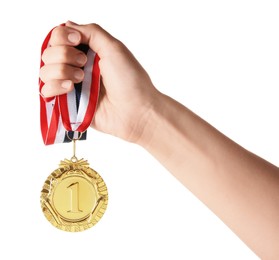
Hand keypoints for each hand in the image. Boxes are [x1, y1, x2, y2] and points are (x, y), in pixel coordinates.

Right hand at [39, 21, 159, 142]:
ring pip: (45, 71)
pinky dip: (54, 87)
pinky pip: (46, 91)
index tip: (77, 42)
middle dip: (63, 55)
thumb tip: (68, 25)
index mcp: (88, 52)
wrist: (136, 111)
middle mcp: (77, 67)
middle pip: (49, 53)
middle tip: (84, 64)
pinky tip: (70, 89)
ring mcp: (72, 86)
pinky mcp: (69, 104)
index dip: (62, 37)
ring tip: (81, 80)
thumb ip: (91, 32)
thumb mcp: (114, 48)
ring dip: (61, 71)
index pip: (58, 37)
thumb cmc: (130, 80)